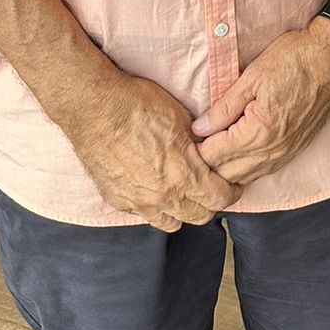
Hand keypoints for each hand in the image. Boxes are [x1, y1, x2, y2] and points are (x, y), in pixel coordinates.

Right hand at [70, 72, 237, 231]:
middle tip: (213, 189)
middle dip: (211, 204)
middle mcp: (163, 196)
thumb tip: (212, 152)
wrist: (96, 109)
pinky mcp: (118, 200)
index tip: (233, 186)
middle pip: (199, 216)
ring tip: (185, 193)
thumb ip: (199, 144)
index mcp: (184, 175)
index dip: (231, 192)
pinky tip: (156, 189)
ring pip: (172, 222)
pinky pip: (144, 214)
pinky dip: (155, 207)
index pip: (220, 199)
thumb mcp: (182, 118)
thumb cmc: (139, 106)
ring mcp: (138, 202)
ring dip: (183, 210)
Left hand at [192, 19, 329, 183]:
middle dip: (209, 163)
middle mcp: (274, 150)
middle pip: (228, 174)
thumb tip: (199, 128)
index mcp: (259, 132)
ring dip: (229, 168)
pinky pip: (266, 171)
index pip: (214, 156)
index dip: (196, 148)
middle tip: (198, 143)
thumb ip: (223, 108)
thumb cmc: (293, 59)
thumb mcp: (251, 77)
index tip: (187, 136)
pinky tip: (241, 151)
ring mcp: (287, 152)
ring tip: (216, 148)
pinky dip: (249, 167)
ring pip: (247, 177)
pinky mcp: (297, 149)